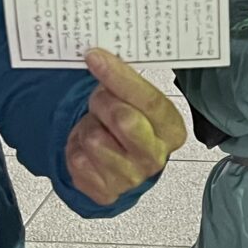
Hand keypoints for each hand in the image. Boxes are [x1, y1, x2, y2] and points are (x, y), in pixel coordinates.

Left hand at [66, 49, 188, 205]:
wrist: (116, 159)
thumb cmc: (128, 120)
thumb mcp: (135, 99)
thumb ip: (127, 82)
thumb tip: (101, 55)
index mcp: (171, 129)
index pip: (149, 100)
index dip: (120, 77)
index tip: (95, 57)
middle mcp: (155, 156)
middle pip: (124, 119)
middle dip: (103, 102)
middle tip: (99, 99)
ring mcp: (131, 178)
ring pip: (94, 139)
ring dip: (87, 127)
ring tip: (96, 127)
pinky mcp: (106, 192)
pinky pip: (78, 160)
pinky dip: (76, 148)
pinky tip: (87, 147)